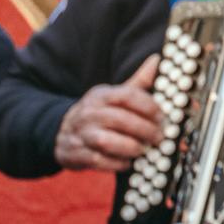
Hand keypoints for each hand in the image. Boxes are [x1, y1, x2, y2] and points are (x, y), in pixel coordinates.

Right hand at [54, 56, 162, 172]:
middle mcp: (88, 113)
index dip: (149, 107)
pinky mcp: (75, 154)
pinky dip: (117, 163)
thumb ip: (137, 82)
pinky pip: (99, 161)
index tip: (162, 117)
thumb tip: (157, 59)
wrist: (61, 132)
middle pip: (120, 120)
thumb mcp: (113, 95)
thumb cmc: (97, 114)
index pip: (127, 96)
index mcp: (100, 95)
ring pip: (107, 142)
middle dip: (144, 130)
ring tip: (142, 150)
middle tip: (158, 137)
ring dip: (130, 148)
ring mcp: (80, 134)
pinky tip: (127, 162)